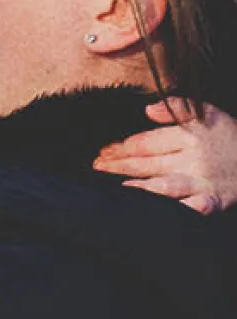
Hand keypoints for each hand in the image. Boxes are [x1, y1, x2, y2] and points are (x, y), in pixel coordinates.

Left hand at [95, 98, 236, 213]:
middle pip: (148, 164)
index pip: (146, 143)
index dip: (121, 146)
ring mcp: (202, 181)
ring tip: (119, 187)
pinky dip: (177, 209)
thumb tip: (147, 109)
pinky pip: (194, 206)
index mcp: (188, 136)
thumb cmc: (230, 138)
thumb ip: (178, 107)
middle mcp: (192, 159)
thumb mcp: (209, 114)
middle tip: (96, 167)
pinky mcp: (213, 200)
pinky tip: (157, 210)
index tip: (102, 151)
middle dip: (118, 165)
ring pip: (165, 185)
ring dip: (140, 187)